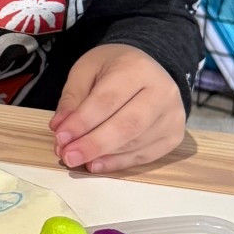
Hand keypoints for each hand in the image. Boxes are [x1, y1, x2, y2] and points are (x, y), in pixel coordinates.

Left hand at [49, 44, 185, 174]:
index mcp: (138, 68)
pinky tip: (96, 164)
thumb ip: (73, 97)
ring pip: (135, 143)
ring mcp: (172, 116)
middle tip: (67, 156)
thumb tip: (61, 128)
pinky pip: (144, 156)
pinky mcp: (173, 136)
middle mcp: (162, 92)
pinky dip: (118, 163)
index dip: (82, 122)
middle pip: (127, 125)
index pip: (108, 99)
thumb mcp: (87, 69)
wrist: (146, 70)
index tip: (60, 138)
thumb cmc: (113, 69)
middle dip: (93, 144)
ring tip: (76, 159)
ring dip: (102, 155)